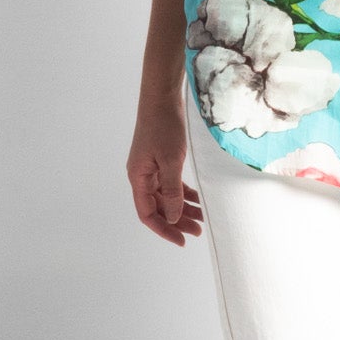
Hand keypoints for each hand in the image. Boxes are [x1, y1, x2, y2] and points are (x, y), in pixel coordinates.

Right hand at [127, 101, 204, 245]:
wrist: (162, 98)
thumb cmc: (163, 126)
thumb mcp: (171, 161)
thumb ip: (173, 190)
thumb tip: (174, 217)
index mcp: (138, 178)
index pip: (147, 214)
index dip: (164, 229)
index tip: (182, 240)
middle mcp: (142, 176)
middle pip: (158, 208)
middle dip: (177, 221)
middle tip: (198, 231)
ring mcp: (151, 169)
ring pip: (167, 197)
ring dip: (183, 209)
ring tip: (202, 219)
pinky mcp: (161, 161)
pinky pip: (171, 185)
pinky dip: (184, 194)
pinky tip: (197, 200)